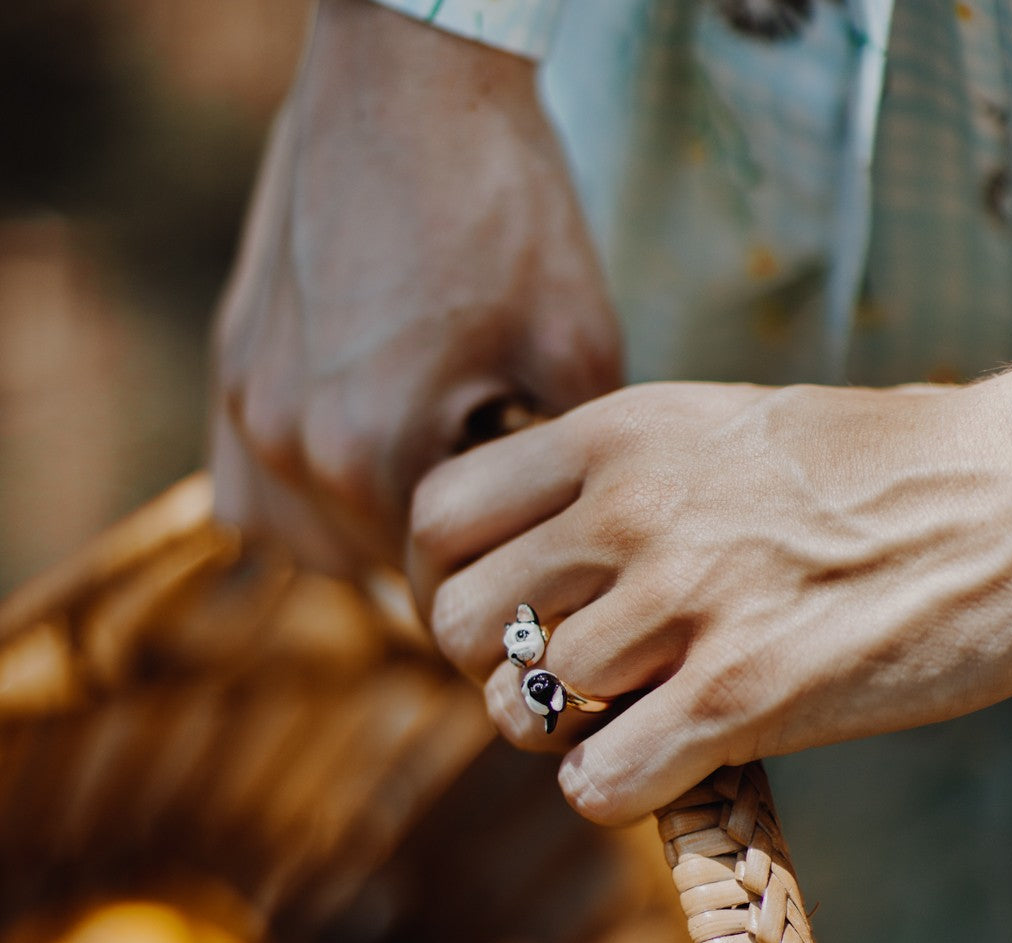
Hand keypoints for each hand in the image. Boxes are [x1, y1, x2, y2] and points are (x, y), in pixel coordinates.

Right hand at [211, 0, 620, 568]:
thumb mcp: (576, 351)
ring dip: (371, 541)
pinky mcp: (229, 365)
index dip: (501, 591)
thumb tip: (564, 549)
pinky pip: (250, 495)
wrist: (412, 76)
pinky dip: (305, 505)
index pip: (440, 588)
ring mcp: (244, 405)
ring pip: (306, 546)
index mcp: (371, 453)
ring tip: (433, 492)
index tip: (537, 581)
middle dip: (444, 560)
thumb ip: (559, 476)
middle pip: (374, 574)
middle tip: (500, 524)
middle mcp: (286, 445)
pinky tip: (359, 470)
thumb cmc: (504, 203)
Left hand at [408, 295, 1011, 823]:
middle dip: (496, 669)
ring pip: (521, 712)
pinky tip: (670, 764)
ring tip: (635, 719)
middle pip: (460, 624)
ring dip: (564, 736)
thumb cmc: (891, 467)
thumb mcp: (729, 428)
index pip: (439, 516)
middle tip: (563, 684)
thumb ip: (628, 481)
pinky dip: (615, 791)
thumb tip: (548, 560)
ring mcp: (686, 602)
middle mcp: (634, 510)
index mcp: (623, 431)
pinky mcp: (745, 694)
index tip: (508, 615)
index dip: (450, 582)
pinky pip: (597, 782)